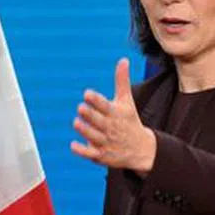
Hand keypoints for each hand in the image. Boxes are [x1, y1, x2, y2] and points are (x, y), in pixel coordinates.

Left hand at [71, 58, 156, 173]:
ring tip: (76, 122)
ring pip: (94, 136)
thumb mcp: (127, 101)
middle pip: (99, 121)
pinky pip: (91, 154)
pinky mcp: (102, 155)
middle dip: (90, 115)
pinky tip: (72, 145)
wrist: (142, 150)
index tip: (87, 93)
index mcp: (116, 113)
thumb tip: (123, 59)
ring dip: (85, 130)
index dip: (96, 100)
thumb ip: (122, 81)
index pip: (105, 106)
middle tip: (80, 107)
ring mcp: (106, 142)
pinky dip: (82, 151)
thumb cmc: (130, 121)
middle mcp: (111, 128)